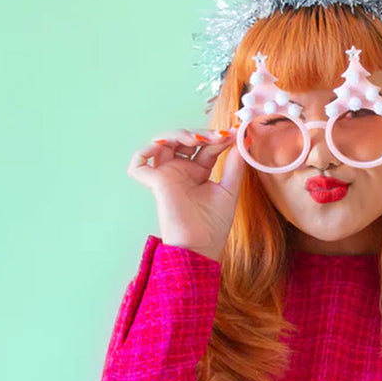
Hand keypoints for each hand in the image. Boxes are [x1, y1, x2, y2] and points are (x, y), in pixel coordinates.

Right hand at [127, 126, 245, 260]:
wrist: (201, 246)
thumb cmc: (214, 225)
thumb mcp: (229, 190)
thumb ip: (235, 166)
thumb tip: (242, 142)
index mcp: (198, 172)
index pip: (205, 146)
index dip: (217, 138)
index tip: (233, 134)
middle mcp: (181, 171)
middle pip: (184, 140)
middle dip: (201, 133)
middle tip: (218, 137)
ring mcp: (166, 176)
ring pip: (162, 143)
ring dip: (178, 134)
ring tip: (197, 140)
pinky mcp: (155, 183)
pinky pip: (139, 162)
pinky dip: (145, 150)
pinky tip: (165, 146)